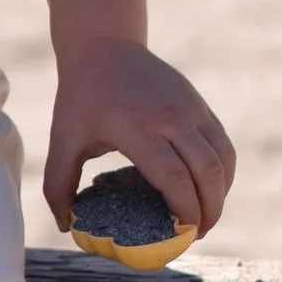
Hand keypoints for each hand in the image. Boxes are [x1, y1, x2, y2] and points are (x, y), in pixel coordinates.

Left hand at [43, 38, 234, 237]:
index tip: (183, 234)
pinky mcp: (200, 105)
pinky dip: (224, 172)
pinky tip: (211, 190)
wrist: (104, 47)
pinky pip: (223, 144)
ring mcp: (191, 109)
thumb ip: (58, 185)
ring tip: (207, 217)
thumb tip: (66, 226)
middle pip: (207, 171)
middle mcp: (171, 117)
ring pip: (223, 158)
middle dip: (210, 210)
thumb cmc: (81, 99)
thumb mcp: (62, 140)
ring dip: (223, 192)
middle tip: (198, 234)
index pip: (174, 177)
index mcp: (137, 128)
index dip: (185, 210)